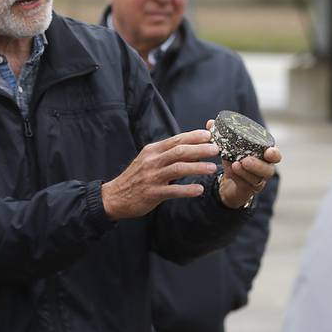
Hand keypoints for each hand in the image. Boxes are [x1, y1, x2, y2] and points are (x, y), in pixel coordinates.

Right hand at [101, 129, 218, 219]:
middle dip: (200, 149)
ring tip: (213, 168)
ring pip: (178, 168)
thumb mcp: (149, 161)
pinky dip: (187, 190)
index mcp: (153, 151)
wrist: (115, 197)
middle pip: (179, 151)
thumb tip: (193, 151)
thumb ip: (169, 155)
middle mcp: (152, 161)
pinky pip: (172, 190)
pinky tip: (199, 189)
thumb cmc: (136, 178)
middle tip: (216, 149)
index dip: (194, 136)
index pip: (176, 140)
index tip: (209, 135)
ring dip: (197, 167)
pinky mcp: (152, 193)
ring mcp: (152, 177)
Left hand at [206, 119, 281, 208]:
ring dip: (246, 172)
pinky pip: (246, 185)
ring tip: (236, 164)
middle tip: (246, 160)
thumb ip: (222, 134)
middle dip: (259, 165)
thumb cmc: (234, 160)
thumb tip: (211, 122)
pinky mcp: (248, 190)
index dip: (274, 154)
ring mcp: (257, 181)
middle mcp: (264, 169)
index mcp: (263, 156)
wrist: (228, 182)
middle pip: (268, 169)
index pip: (274, 155)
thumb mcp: (228, 147)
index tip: (269, 151)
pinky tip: (231, 171)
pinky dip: (239, 177)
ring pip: (257, 179)